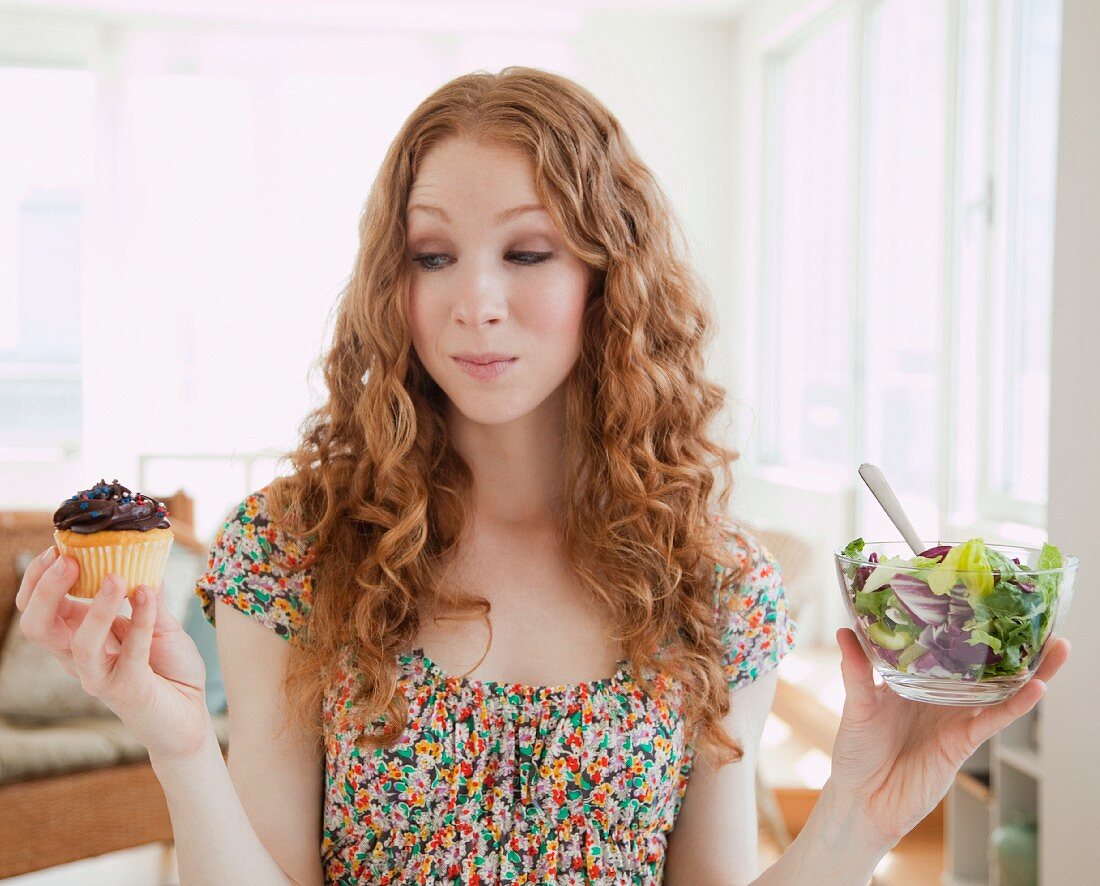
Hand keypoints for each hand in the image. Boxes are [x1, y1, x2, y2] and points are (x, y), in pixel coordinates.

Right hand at [16, 545, 212, 761]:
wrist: (191, 716)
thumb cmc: (169, 670)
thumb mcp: (160, 624)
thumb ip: (148, 597)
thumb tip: (144, 559)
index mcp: (80, 636)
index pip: (40, 608)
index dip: (40, 579)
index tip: (58, 548)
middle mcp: (81, 658)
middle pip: (38, 627)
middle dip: (45, 591)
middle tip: (67, 560)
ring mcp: (100, 677)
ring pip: (78, 644)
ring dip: (95, 607)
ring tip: (116, 577)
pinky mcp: (127, 689)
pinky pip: (129, 653)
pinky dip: (142, 620)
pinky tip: (150, 594)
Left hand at [826, 626, 1070, 852]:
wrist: (863, 802)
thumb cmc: (856, 753)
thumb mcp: (855, 705)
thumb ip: (856, 671)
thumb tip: (845, 630)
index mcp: (912, 679)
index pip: (941, 645)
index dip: (961, 624)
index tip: (978, 594)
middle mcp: (938, 695)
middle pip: (979, 664)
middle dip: (1007, 643)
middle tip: (1036, 614)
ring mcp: (954, 717)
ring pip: (998, 689)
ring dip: (1028, 670)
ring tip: (1056, 646)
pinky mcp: (964, 742)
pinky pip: (994, 720)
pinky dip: (1016, 705)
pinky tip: (1036, 688)